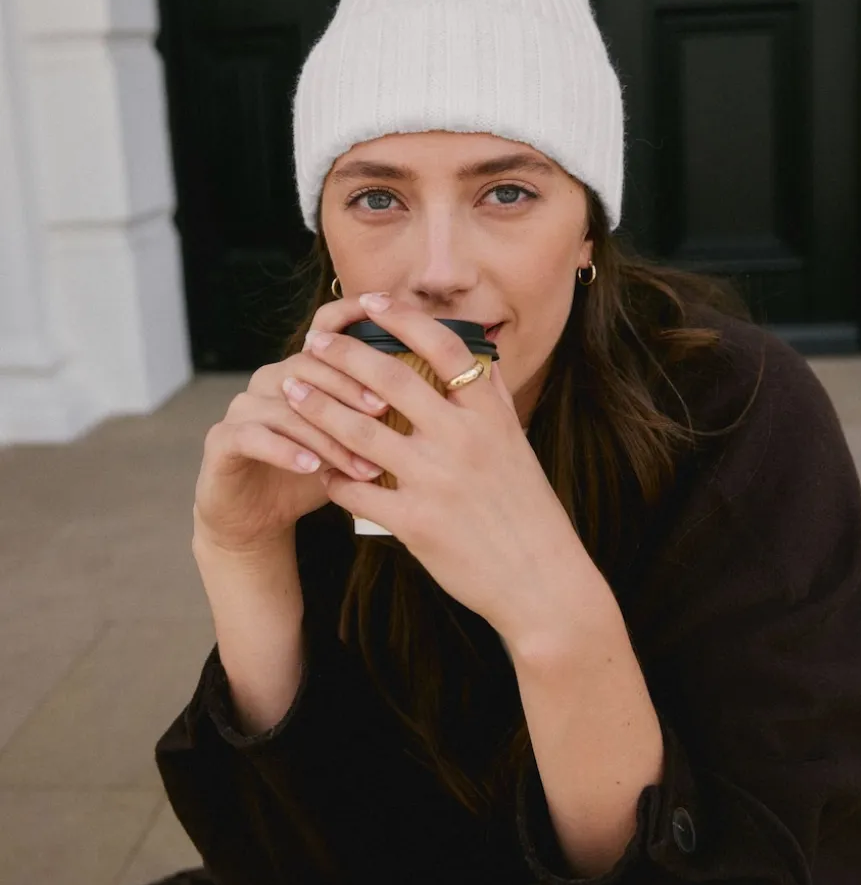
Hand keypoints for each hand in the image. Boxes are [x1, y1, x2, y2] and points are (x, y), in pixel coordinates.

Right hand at [192, 297, 393, 554]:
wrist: (256, 517)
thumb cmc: (314, 473)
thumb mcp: (355, 442)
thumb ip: (382, 415)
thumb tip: (440, 397)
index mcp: (304, 370)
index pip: (326, 330)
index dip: (353, 319)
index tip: (391, 324)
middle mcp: (272, 379)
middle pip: (310, 366)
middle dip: (350, 388)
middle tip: (385, 411)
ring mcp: (243, 406)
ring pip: (287, 405)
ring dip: (327, 433)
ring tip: (362, 462)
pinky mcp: (222, 440)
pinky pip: (253, 436)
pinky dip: (286, 450)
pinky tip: (312, 467)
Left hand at [285, 293, 595, 644]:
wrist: (542, 581)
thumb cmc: (529, 511)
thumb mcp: (517, 445)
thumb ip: (492, 401)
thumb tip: (475, 357)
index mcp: (490, 415)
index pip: (444, 346)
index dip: (403, 318)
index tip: (369, 302)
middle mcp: (462, 440)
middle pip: (390, 379)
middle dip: (344, 354)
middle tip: (315, 341)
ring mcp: (436, 481)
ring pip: (359, 430)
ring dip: (319, 406)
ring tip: (294, 389)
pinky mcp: (415, 522)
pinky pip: (355, 490)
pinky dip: (331, 474)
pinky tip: (317, 464)